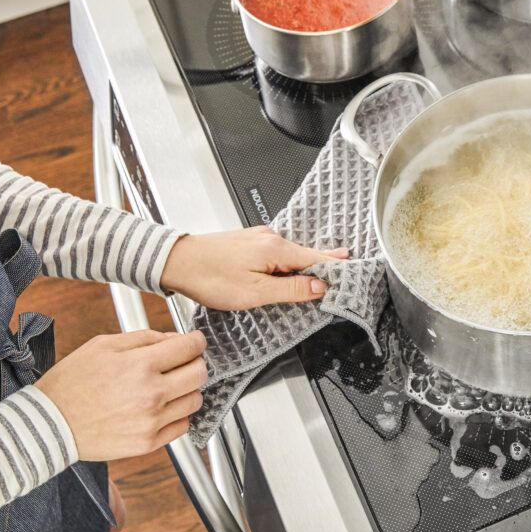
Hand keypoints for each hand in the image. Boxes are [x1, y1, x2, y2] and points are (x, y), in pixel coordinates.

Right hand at [35, 329, 207, 460]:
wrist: (47, 424)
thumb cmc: (71, 383)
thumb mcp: (104, 345)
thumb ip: (145, 338)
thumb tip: (175, 339)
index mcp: (141, 365)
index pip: (191, 348)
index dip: (196, 341)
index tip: (194, 342)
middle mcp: (151, 394)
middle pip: (200, 373)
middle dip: (195, 363)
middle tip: (182, 363)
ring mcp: (151, 421)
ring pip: (196, 400)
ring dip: (188, 390)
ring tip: (168, 387)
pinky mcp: (148, 443)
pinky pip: (183, 425)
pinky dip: (178, 414)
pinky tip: (161, 407)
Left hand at [160, 227, 349, 310]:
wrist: (176, 261)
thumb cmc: (209, 277)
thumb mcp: (255, 293)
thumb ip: (290, 290)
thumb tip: (319, 287)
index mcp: (276, 250)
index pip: (317, 260)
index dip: (337, 267)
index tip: (354, 270)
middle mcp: (270, 238)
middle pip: (307, 254)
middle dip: (327, 261)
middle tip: (349, 264)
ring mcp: (259, 238)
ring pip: (292, 253)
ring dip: (307, 262)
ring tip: (327, 268)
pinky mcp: (248, 243)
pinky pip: (278, 252)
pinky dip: (290, 260)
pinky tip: (292, 267)